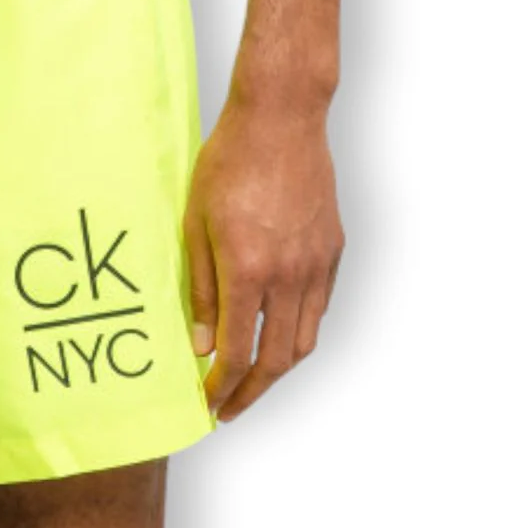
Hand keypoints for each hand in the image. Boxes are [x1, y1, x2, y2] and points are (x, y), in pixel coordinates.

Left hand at [184, 91, 344, 421]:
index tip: (208, 403)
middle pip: (276, 360)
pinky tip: (279, 333)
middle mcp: (288, 275)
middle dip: (251, 393)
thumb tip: (199, 344)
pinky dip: (299, 332)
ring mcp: (316, 264)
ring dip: (279, 369)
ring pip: (304, 339)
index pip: (237, 353)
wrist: (281, 118)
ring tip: (254, 380)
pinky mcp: (332, 249)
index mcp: (248, 271)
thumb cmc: (228, 162)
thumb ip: (198, 288)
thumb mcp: (194, 225)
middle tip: (229, 408)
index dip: (222, 387)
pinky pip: (319, 307)